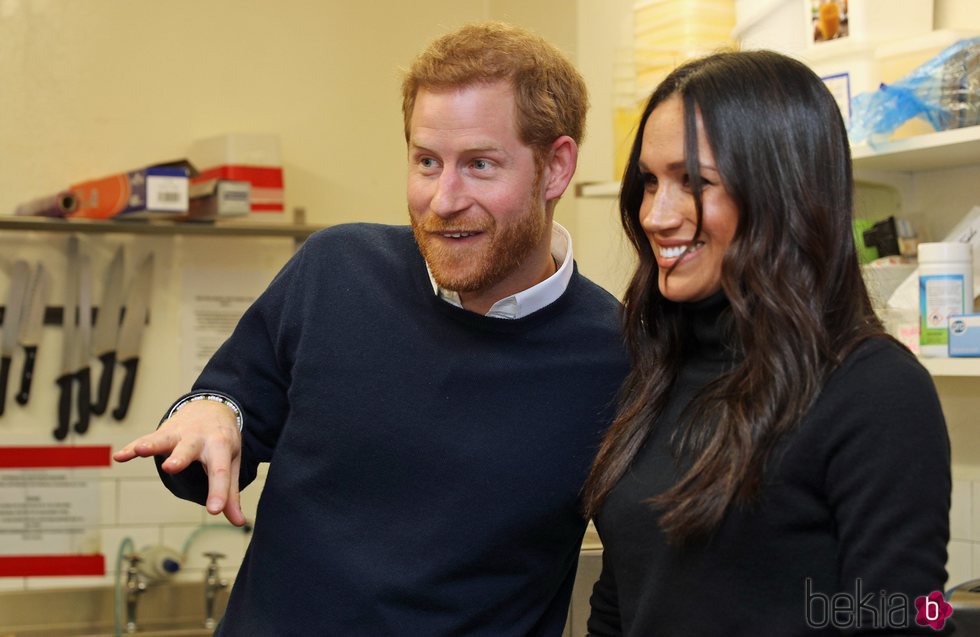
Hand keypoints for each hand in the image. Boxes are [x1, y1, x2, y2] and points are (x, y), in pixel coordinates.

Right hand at [113, 400, 246, 525]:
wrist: (212, 408)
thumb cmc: (222, 441)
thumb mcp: (231, 463)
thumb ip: (230, 493)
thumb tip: (238, 522)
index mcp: (220, 447)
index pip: (219, 471)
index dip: (218, 491)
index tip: (215, 510)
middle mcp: (198, 439)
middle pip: (189, 449)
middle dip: (180, 458)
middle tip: (171, 467)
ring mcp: (179, 434)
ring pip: (164, 439)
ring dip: (152, 445)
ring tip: (141, 451)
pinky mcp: (162, 432)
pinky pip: (145, 439)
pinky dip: (132, 447)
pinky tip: (119, 457)